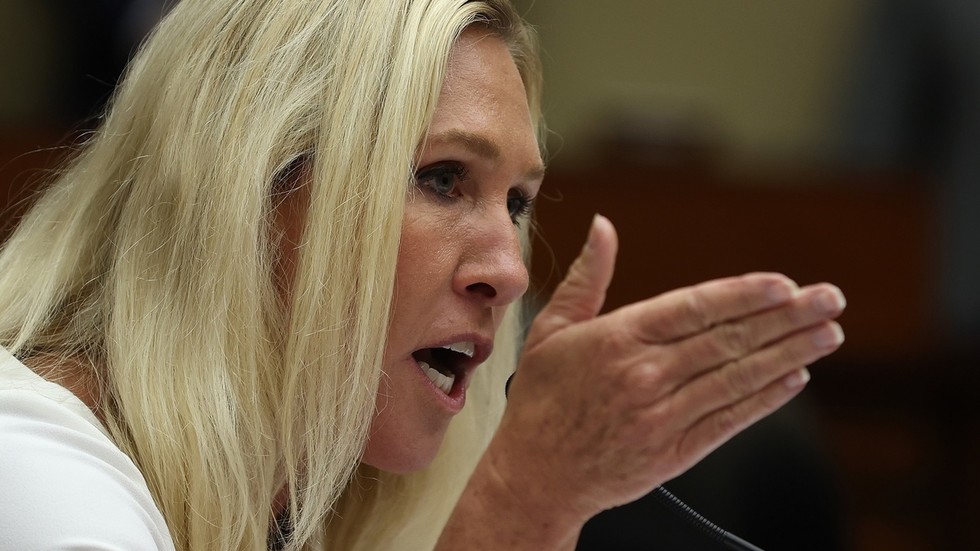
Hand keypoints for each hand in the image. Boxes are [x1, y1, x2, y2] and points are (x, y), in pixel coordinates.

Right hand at [487, 215, 844, 521]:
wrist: (534, 475)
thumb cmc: (542, 399)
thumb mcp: (552, 329)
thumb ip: (587, 277)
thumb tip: (604, 227)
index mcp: (616, 339)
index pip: (694, 308)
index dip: (744, 295)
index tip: (785, 285)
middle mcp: (644, 376)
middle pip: (729, 341)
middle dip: (787, 318)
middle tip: (829, 300)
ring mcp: (662, 417)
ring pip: (738, 379)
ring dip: (790, 354)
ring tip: (828, 333)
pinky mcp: (673, 453)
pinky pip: (729, 422)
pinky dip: (765, 400)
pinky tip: (794, 379)